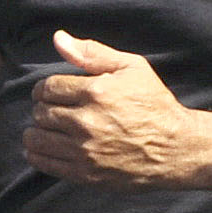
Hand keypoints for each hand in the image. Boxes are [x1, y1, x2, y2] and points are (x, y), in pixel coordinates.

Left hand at [22, 32, 211, 190]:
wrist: (175, 149)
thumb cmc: (155, 104)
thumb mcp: (132, 68)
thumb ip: (93, 53)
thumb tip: (58, 38)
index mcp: (96, 92)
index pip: (48, 87)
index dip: (45, 89)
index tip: (49, 93)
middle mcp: (86, 121)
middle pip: (41, 112)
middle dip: (43, 108)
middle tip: (52, 110)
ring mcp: (84, 150)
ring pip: (37, 138)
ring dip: (36, 131)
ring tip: (45, 128)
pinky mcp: (85, 173)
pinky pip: (45, 162)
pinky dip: (36, 154)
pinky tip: (42, 147)